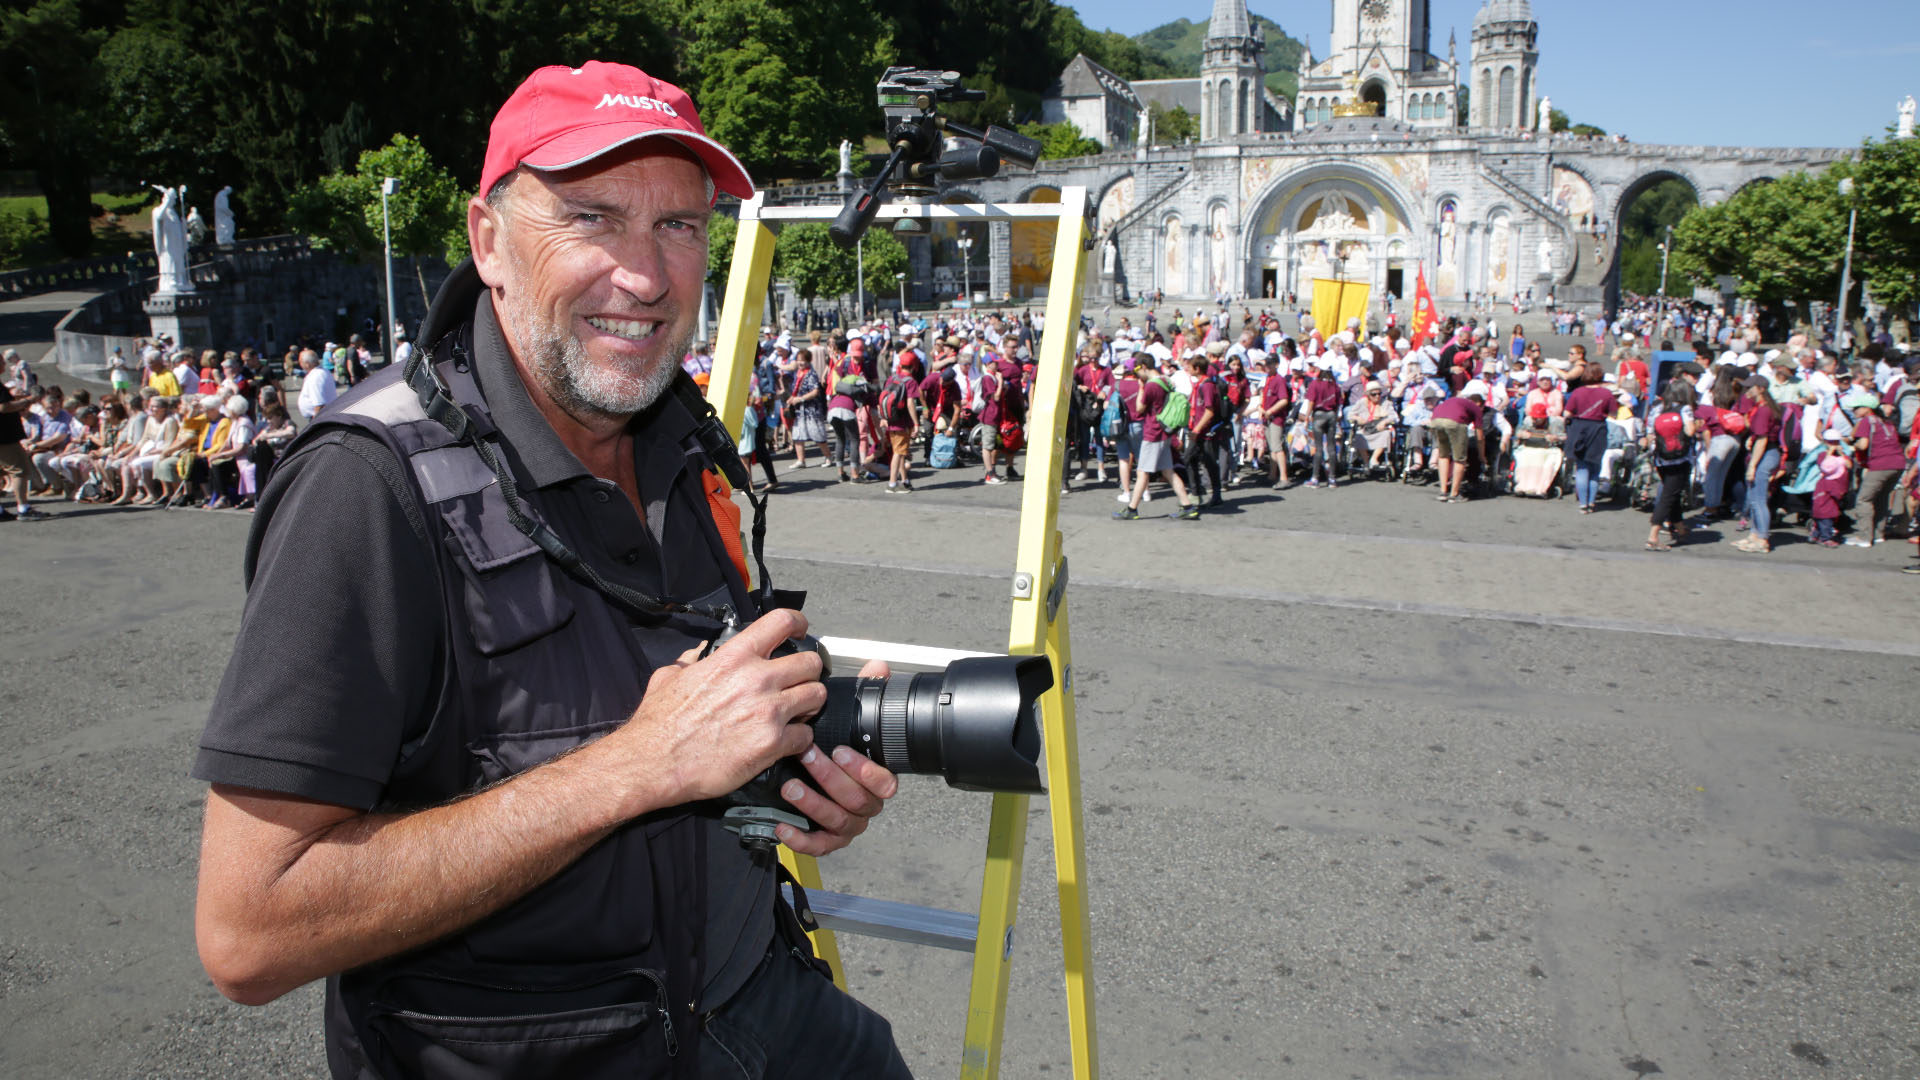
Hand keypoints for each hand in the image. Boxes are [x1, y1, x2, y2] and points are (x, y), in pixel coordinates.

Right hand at [612, 609, 827, 810]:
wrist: (653, 763)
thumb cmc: (658, 724)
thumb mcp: (669, 677)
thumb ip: (691, 661)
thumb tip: (697, 654)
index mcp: (734, 658)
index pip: (782, 622)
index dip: (798, 624)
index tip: (801, 631)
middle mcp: (757, 679)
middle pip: (811, 663)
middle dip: (808, 673)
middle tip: (799, 683)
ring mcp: (768, 711)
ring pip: (817, 696)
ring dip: (809, 705)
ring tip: (796, 713)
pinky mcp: (773, 744)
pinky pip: (806, 736)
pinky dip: (800, 740)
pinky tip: (786, 742)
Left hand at [777, 657, 898, 856]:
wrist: (805, 780)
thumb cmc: (831, 750)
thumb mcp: (845, 722)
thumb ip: (864, 696)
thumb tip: (879, 668)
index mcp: (875, 778)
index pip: (885, 782)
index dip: (864, 768)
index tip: (840, 750)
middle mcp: (865, 803)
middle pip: (858, 800)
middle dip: (830, 778)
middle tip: (807, 756)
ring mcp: (847, 823)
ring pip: (839, 821)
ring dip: (813, 803)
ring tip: (790, 785)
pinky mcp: (826, 839)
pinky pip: (819, 845)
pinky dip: (801, 837)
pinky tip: (783, 823)